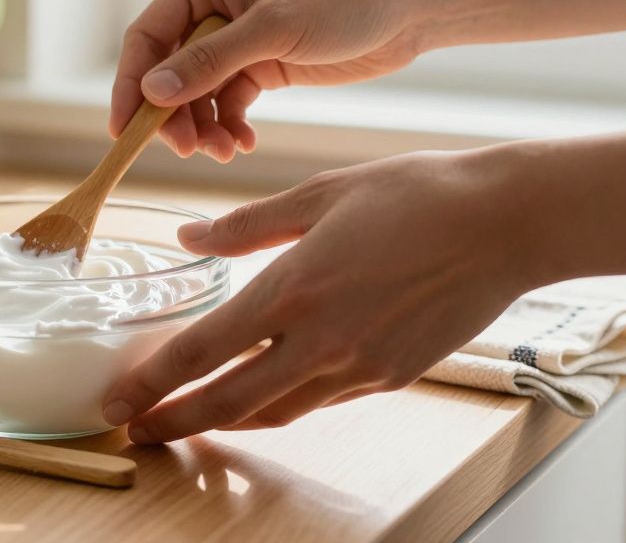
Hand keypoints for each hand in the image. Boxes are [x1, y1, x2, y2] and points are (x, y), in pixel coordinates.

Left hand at [101, 147, 546, 441]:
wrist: (506, 224)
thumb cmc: (414, 195)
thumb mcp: (319, 194)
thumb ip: (245, 225)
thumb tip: (187, 236)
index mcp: (292, 288)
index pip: (203, 351)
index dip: (154, 385)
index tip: (119, 403)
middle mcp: (321, 340)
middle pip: (230, 403)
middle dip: (176, 423)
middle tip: (136, 433)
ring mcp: (359, 366)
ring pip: (275, 412)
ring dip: (227, 422)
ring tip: (190, 421)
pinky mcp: (391, 376)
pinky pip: (320, 402)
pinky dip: (281, 404)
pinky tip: (263, 395)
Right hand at [111, 0, 426, 160]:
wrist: (410, 6)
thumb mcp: (272, 29)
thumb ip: (209, 61)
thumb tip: (153, 91)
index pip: (147, 36)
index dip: (130, 83)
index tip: (123, 130)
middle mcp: (213, 5)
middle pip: (168, 71)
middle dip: (175, 114)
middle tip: (190, 150)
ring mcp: (236, 37)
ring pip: (198, 92)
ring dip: (205, 126)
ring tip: (225, 152)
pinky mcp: (261, 63)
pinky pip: (228, 101)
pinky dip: (230, 125)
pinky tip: (243, 143)